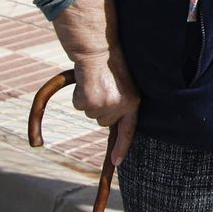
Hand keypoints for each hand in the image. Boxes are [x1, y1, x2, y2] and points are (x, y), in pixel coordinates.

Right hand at [72, 49, 139, 164]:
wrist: (98, 49)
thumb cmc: (111, 63)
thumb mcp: (125, 84)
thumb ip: (122, 102)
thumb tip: (111, 120)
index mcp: (133, 101)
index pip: (129, 130)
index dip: (122, 147)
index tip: (117, 162)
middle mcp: (120, 107)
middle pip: (104, 120)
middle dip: (101, 108)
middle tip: (103, 87)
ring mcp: (103, 106)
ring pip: (92, 113)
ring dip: (90, 100)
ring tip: (96, 81)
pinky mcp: (88, 103)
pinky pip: (79, 105)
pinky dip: (79, 96)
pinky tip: (86, 81)